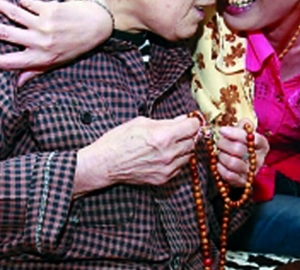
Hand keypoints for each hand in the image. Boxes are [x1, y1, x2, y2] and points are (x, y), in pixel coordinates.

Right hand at [0, 0, 111, 84]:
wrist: (96, 25)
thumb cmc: (74, 47)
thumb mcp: (56, 63)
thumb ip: (35, 71)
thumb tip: (17, 83)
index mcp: (39, 59)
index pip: (7, 62)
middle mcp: (40, 42)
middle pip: (4, 33)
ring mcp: (45, 25)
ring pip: (14, 13)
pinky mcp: (50, 9)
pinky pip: (30, 5)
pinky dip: (24, 3)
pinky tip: (21, 2)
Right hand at [74, 115, 200, 196]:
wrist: (106, 164)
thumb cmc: (119, 140)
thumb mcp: (142, 122)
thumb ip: (166, 122)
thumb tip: (182, 120)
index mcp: (163, 136)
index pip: (193, 127)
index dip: (192, 122)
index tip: (189, 121)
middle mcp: (168, 154)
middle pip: (193, 141)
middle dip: (188, 134)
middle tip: (179, 131)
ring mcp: (167, 168)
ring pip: (188, 156)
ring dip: (184, 148)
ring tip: (170, 143)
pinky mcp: (163, 179)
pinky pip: (180, 167)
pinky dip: (177, 160)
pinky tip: (165, 155)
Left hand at [215, 120, 268, 187]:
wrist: (242, 164)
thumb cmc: (242, 145)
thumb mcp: (245, 133)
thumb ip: (245, 125)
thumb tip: (244, 122)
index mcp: (262, 145)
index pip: (252, 138)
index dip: (235, 133)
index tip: (222, 130)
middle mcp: (260, 159)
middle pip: (239, 149)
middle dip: (224, 144)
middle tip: (219, 142)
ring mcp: (251, 172)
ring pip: (233, 163)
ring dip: (221, 156)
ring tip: (219, 153)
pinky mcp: (242, 182)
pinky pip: (229, 175)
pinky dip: (220, 168)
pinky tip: (218, 163)